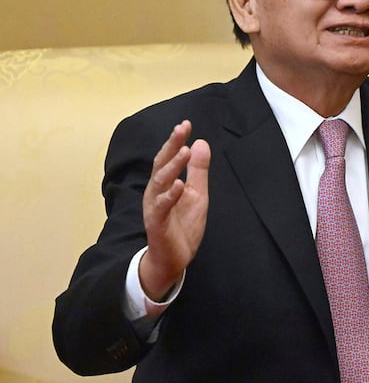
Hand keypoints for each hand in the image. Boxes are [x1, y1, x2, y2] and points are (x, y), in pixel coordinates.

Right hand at [140, 120, 210, 300]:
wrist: (175, 257)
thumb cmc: (183, 224)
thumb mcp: (197, 193)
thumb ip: (198, 170)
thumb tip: (200, 143)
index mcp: (165, 183)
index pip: (169, 157)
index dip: (176, 141)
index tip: (186, 124)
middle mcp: (156, 191)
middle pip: (161, 164)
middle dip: (171, 146)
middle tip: (182, 129)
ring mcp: (155, 206)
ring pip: (160, 182)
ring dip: (172, 166)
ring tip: (184, 151)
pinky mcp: (157, 222)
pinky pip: (162, 206)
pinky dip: (170, 195)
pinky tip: (180, 185)